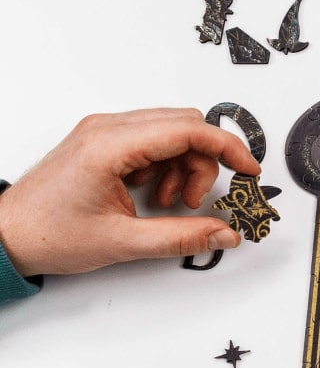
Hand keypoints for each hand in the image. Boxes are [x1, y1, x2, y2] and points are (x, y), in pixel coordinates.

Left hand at [0, 108, 262, 275]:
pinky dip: (164, 164)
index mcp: (110, 146)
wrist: (5, 236)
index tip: (248, 169)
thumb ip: (182, 237)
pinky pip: (153, 139)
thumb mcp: (122, 242)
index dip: (227, 148)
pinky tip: (149, 193)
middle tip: (192, 200)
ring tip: (165, 202)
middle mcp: (107, 129)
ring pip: (172, 131)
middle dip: (202, 163)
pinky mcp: (102, 140)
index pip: (188, 130)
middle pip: (185, 125)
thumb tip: (223, 233)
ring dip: (182, 166)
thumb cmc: (47, 234)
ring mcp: (103, 131)